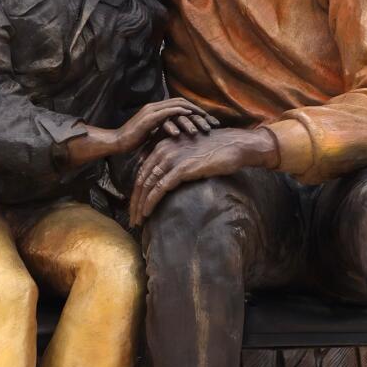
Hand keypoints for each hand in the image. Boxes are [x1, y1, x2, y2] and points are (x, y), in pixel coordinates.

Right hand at [112, 98, 217, 154]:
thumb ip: (164, 132)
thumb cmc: (134, 141)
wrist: (117, 142)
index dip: (195, 112)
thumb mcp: (153, 135)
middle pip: (182, 102)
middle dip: (198, 111)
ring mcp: (152, 110)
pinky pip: (168, 112)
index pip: (180, 105)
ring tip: (204, 122)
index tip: (208, 122)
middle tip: (212, 121)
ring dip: (192, 113)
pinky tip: (188, 120)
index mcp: (157, 110)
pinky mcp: (149, 118)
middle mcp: (156, 106)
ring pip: (177, 106)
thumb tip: (178, 137)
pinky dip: (180, 114)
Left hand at [129, 126, 279, 225]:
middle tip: (131, 218)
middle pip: (140, 180)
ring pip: (147, 185)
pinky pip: (159, 188)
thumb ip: (176, 162)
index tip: (135, 206)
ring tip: (137, 220)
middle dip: (134, 201)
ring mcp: (171, 159)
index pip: (143, 171)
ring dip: (139, 205)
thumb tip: (168, 180)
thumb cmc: (216, 151)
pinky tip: (146, 213)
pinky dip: (150, 202)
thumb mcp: (190, 154)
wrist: (235, 145)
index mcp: (163, 145)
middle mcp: (163, 150)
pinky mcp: (181, 169)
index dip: (136, 191)